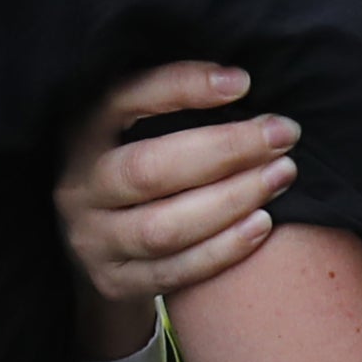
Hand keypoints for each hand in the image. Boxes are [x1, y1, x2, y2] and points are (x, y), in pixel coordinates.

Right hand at [56, 62, 293, 356]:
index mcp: (81, 131)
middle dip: (226, 150)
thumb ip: (173, 107)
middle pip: (150, 170)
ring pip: (162, 227)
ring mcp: (92, 239)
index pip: (125, 99)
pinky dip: (223, 250)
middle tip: (283, 134)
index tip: (243, 82)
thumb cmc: (137, 166)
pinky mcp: (114, 281)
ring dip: (231, 201)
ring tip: (281, 176)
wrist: (99, 248)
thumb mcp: (134, 128)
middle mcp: (78, 186)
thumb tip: (244, 80)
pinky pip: (174, 272)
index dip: (181, 88)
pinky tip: (262, 224)